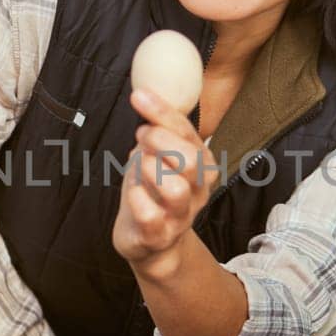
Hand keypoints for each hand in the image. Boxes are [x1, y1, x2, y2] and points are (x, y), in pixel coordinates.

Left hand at [112, 88, 213, 276]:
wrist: (150, 243)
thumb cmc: (152, 191)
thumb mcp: (158, 155)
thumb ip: (159, 128)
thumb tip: (145, 92)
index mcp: (202, 166)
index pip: (189, 132)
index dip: (163, 112)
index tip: (139, 96)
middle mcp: (198, 191)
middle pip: (190, 160)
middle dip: (160, 141)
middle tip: (141, 137)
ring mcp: (180, 215)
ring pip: (175, 188)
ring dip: (150, 171)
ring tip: (139, 168)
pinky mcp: (159, 235)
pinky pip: (150, 215)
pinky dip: (136, 198)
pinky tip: (133, 192)